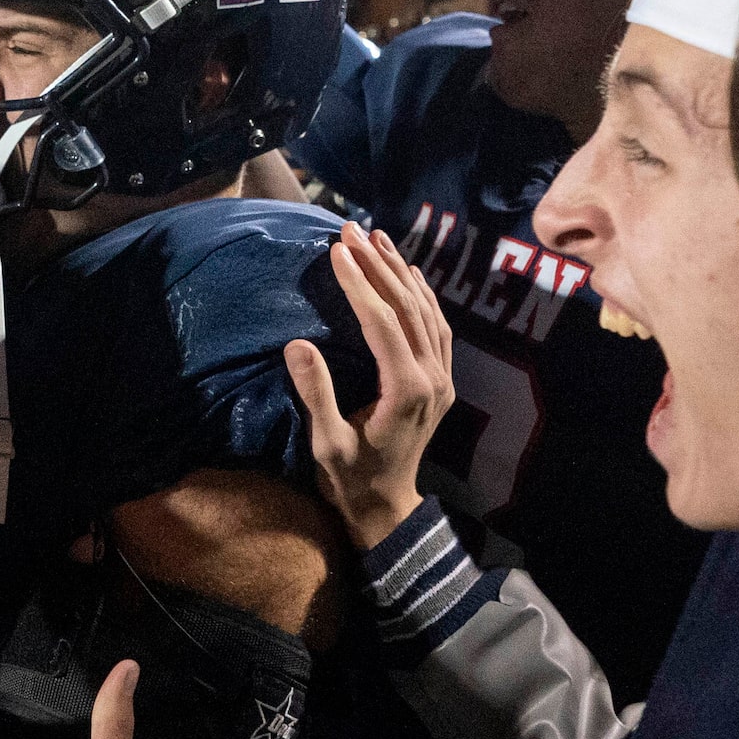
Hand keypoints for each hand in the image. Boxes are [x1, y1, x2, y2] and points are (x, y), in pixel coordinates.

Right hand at [285, 224, 455, 550]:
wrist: (387, 509)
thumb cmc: (351, 479)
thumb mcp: (326, 443)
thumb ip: (315, 394)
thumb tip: (297, 344)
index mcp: (405, 391)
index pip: (382, 322)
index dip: (359, 283)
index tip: (336, 250)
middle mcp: (432, 378)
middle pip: (408, 307)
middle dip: (379, 265)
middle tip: (351, 230)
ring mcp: (442, 378)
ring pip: (427, 311)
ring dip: (402, 272)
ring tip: (377, 238)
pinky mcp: (441, 381)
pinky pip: (437, 326)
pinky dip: (422, 295)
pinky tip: (408, 274)